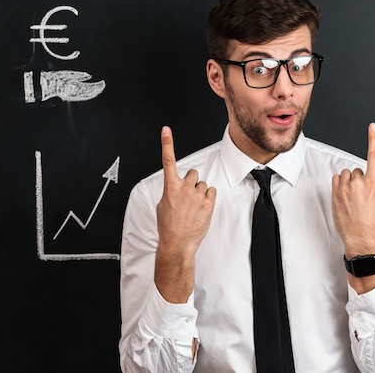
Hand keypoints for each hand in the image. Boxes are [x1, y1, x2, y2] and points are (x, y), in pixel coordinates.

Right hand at [154, 126, 216, 301]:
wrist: (178, 243)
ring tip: (194, 207)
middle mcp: (184, 188)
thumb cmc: (168, 226)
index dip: (167, 143)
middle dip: (192, 182)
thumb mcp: (163, 205)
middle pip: (193, 173)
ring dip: (200, 192)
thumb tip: (176, 187)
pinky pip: (211, 191)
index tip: (165, 130)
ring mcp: (197, 195)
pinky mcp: (208, 202)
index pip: (168, 161)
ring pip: (203, 184)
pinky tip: (202, 208)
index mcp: (170, 188)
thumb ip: (170, 191)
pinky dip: (208, 197)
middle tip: (188, 197)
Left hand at [332, 123, 374, 258]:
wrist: (362, 239)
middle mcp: (358, 183)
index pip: (374, 156)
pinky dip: (340, 185)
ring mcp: (345, 188)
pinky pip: (337, 180)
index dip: (374, 139)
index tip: (373, 127)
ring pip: (347, 175)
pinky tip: (345, 197)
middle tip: (363, 196)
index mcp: (374, 183)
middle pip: (358, 170)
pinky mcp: (335, 194)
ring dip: (350, 182)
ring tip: (354, 198)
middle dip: (361, 180)